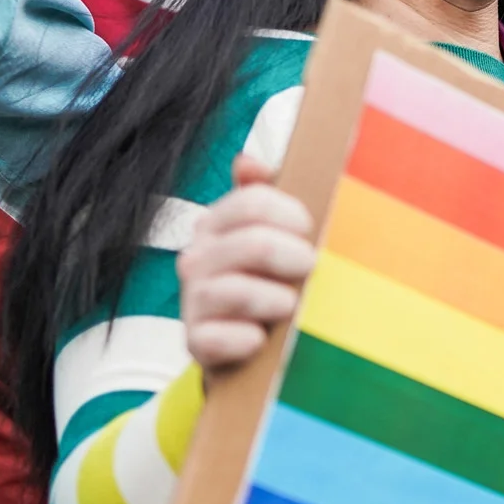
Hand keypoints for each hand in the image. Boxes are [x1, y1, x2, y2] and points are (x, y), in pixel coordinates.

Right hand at [177, 156, 315, 376]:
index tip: (309, 230)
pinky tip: (260, 339)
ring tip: (290, 304)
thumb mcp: (271, 231)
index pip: (253, 203)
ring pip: (235, 291)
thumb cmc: (266, 276)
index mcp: (216, 224)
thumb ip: (264, 193)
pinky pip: (215, 338)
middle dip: (292, 256)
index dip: (291, 215)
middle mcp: (197, 258)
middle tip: (310, 267)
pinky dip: (244, 340)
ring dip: (274, 300)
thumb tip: (247, 161)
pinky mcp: (195, 341)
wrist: (241, 339)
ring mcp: (193, 300)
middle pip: (253, 244)